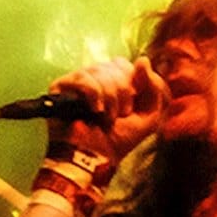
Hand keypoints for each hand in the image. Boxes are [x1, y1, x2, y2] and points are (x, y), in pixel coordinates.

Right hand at [47, 56, 168, 163]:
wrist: (94, 156)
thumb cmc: (118, 139)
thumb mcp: (149, 116)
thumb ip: (156, 88)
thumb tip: (143, 60)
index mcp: (114, 81)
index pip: (125, 64)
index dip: (134, 82)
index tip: (131, 107)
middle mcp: (95, 77)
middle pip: (116, 65)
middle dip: (123, 93)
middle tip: (118, 115)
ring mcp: (77, 81)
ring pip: (101, 70)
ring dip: (110, 99)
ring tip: (105, 118)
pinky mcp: (61, 86)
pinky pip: (83, 78)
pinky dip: (94, 95)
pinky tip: (94, 110)